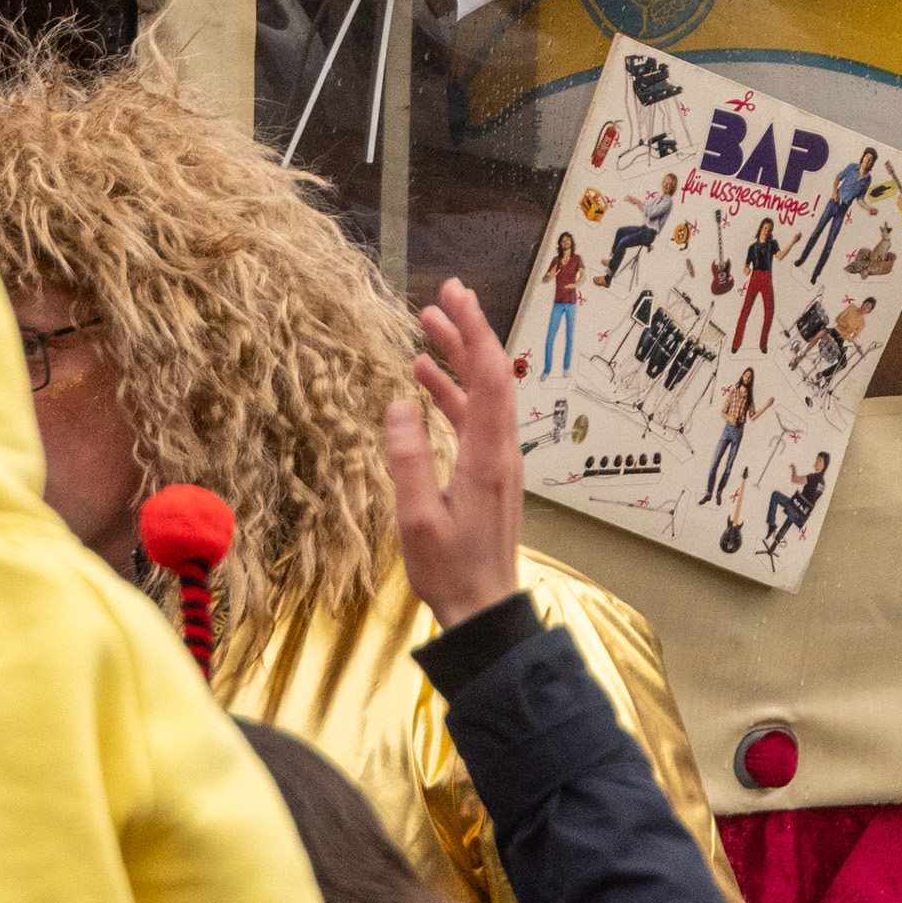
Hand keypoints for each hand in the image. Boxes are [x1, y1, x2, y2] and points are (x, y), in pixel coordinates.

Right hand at [385, 280, 529, 626]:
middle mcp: (501, 451)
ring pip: (482, 395)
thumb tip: (400, 405)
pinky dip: (452, 393)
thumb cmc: (450, 570)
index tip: (458, 296)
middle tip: (445, 293)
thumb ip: (408, 461)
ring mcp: (498, 461)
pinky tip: (425, 380)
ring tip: (428, 324)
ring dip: (458, 359)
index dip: (475, 333)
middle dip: (469, 332)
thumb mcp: (416, 520)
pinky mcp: (489, 473)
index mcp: (488, 457)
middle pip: (492, 376)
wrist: (483, 609)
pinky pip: (474, 419)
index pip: (491, 378)